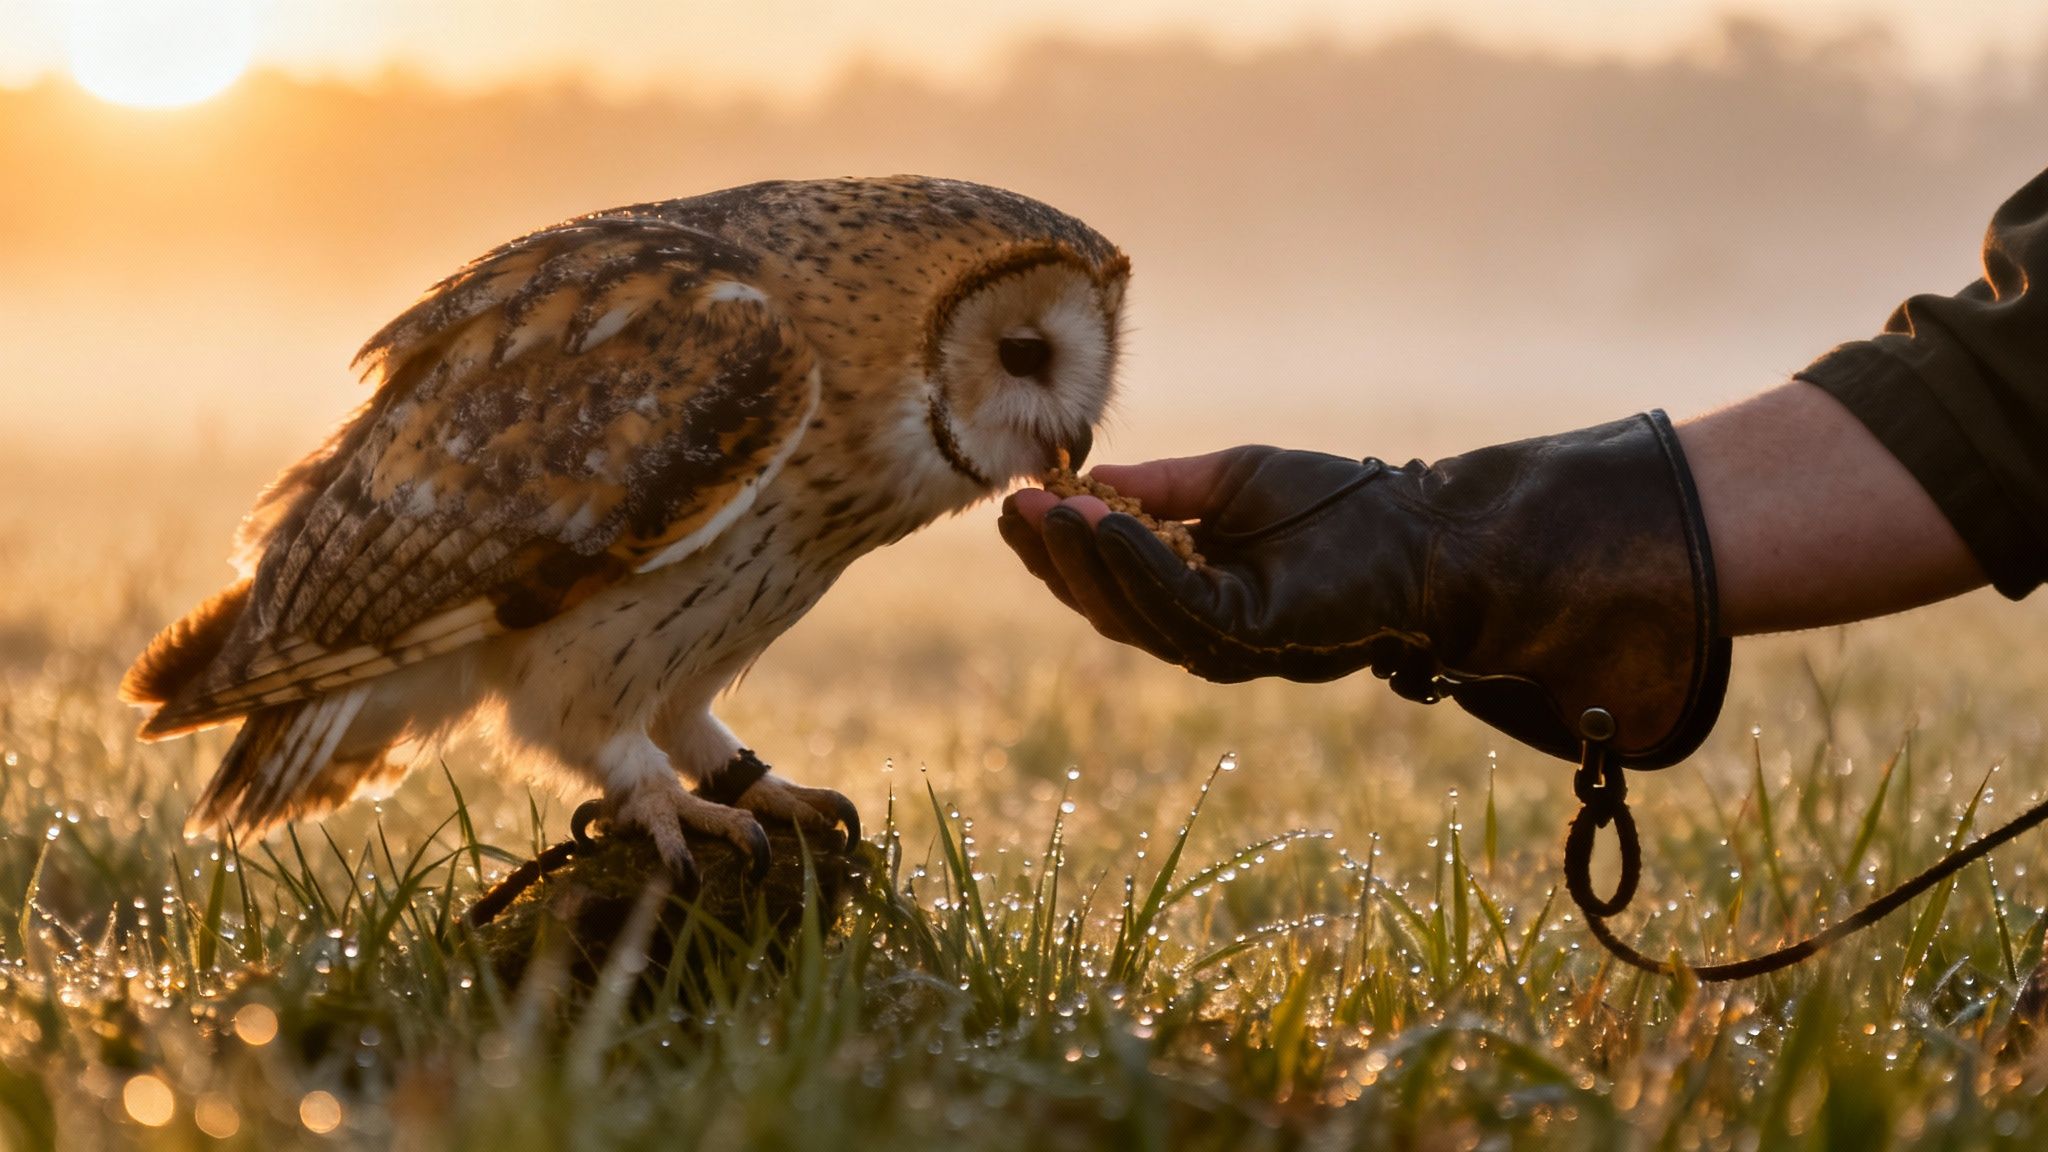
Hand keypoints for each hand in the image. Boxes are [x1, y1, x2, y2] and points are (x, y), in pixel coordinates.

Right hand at [1000, 446, 1411, 681]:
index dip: (1061, 547)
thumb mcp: (1231, 480)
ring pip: (1132, 612)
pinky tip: (1102, 523)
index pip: (1110, 582)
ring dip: (1083, 560)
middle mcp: (1204, 632)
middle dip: (1056, 559)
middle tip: (1014, 510)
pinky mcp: (1254, 639)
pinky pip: (1177, 603)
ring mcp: (1227, 643)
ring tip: (1048, 511)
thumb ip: (1163, 488)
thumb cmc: (1340, 504)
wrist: (1422, 529)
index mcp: (1196, 597)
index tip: (1017, 503)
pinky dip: (1134, 564)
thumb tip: (1090, 482)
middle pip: (1107, 606)